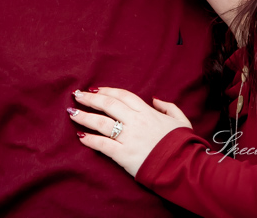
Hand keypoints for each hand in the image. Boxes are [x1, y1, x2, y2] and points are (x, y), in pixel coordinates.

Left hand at [68, 87, 191, 177]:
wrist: (184, 167)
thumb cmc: (183, 144)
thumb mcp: (181, 120)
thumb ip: (168, 107)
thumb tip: (155, 99)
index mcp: (147, 112)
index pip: (123, 96)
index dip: (107, 91)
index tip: (95, 89)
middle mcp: (136, 121)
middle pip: (108, 105)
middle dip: (90, 99)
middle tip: (77, 96)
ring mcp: (129, 138)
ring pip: (102, 123)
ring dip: (85, 117)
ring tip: (72, 113)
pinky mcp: (124, 155)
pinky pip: (103, 145)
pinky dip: (91, 140)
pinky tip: (81, 137)